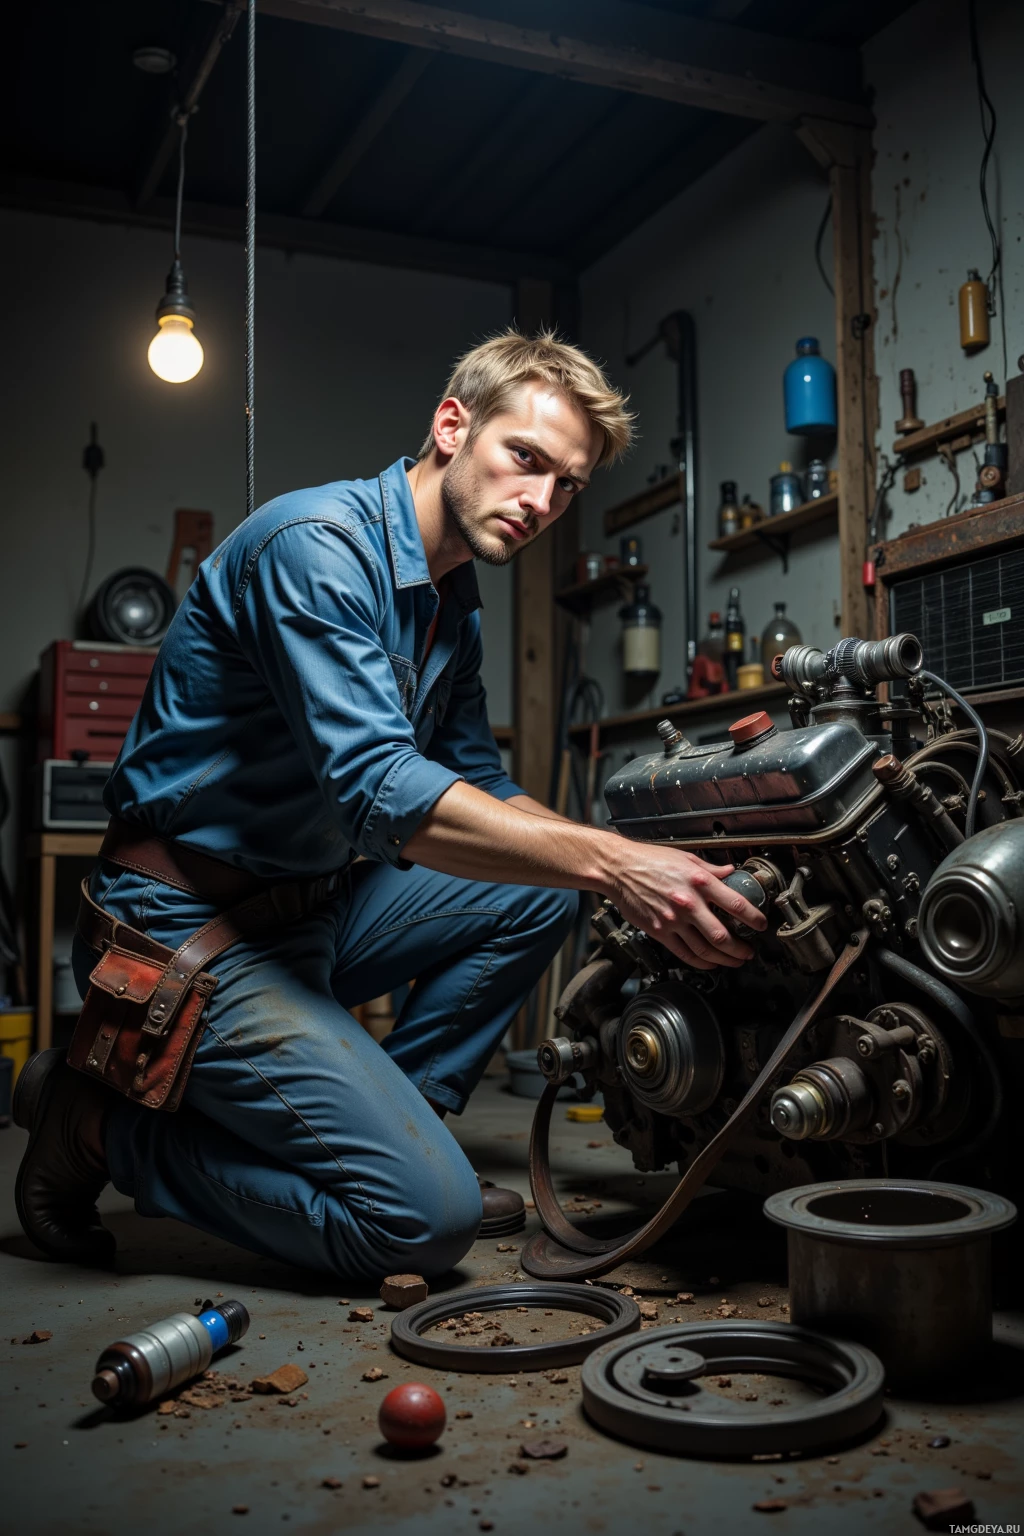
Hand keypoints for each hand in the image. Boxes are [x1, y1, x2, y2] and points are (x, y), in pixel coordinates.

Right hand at [605, 844, 766, 969]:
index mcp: (699, 881)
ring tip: (734, 961)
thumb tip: (729, 872)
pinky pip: (684, 953)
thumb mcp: (686, 858)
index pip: (735, 905)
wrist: (619, 868)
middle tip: (749, 952)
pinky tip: (710, 963)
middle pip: (722, 935)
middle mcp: (688, 903)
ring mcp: (673, 920)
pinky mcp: (660, 931)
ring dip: (724, 959)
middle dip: (741, 948)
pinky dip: (701, 962)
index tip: (761, 925)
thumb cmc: (649, 860)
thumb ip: (710, 869)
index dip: (753, 918)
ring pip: (705, 949)